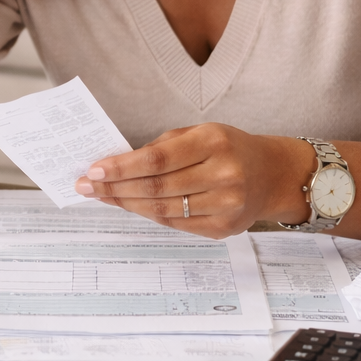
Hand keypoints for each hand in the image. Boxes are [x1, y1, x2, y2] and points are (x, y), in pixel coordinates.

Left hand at [73, 124, 312, 238]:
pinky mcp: (224, 228)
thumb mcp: (201, 132)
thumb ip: (162, 147)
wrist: (274, 175)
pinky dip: (148, 215)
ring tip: (102, 196)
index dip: (122, 167)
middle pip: (156, 188)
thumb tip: (117, 164)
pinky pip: (175, 224)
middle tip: (86, 186)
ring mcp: (226, 205)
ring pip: (162, 210)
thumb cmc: (229, 148)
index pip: (158, 159)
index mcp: (214, 142)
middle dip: (115, 188)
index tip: (94, 169)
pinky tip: (130, 206)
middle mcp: (223, 175)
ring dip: (126, 204)